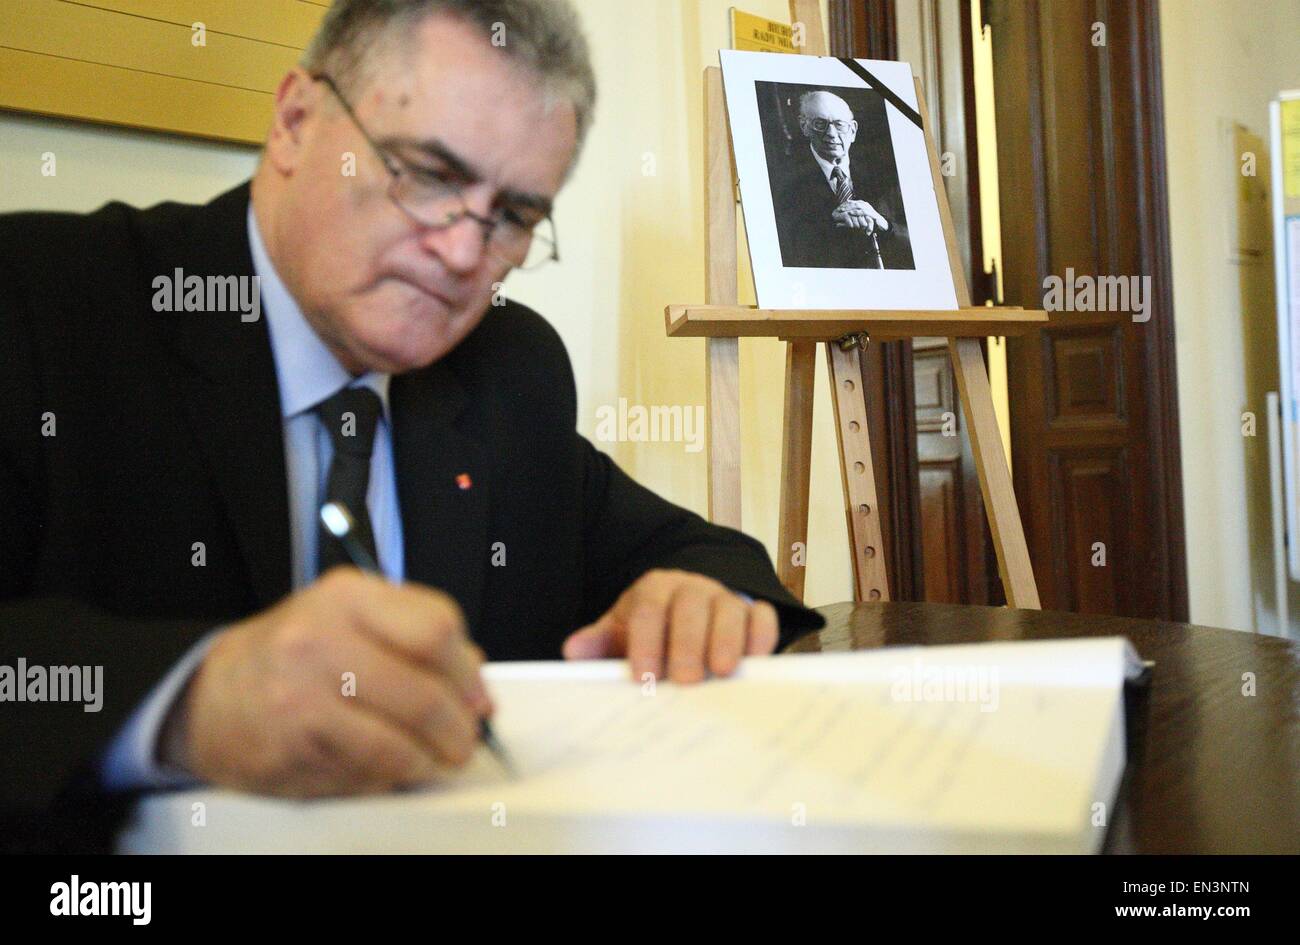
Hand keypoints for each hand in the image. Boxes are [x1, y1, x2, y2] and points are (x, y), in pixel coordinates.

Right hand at [158, 567, 490, 796]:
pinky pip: (364, 775)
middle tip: (464, 740)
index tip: (478, 697)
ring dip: (429, 761)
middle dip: (457, 728)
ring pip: (397, 745)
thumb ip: (415, 635)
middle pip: (423, 694)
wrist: (213, 696)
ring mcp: (300, 699)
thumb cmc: (294, 654)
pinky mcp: (290, 751)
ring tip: (435, 759)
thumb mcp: (351, 617)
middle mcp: (318, 642)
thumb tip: (474, 680)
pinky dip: (389, 779)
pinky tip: (389, 767)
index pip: (435, 629)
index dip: (468, 673)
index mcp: (345, 598)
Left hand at [561, 569, 779, 682]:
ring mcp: (724, 598)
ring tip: (721, 672)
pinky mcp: (751, 612)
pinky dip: (761, 635)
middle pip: (691, 607)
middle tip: (685, 680)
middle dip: (687, 644)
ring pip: (729, 609)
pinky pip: (762, 617)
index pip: (649, 610)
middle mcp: (691, 588)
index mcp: (654, 590)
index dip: (646, 642)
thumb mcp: (621, 633)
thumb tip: (572, 651)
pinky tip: (756, 660)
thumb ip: (599, 644)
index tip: (643, 676)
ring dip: (726, 640)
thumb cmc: (650, 632)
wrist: (686, 615)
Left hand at [832, 199, 887, 231]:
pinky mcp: (872, 213)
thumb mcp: (859, 219)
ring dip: (849, 208)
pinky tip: (851, 213)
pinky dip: (856, 212)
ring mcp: (869, 208)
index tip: (838, 207)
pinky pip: (863, 212)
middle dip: (846, 206)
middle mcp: (866, 205)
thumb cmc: (869, 221)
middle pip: (854, 203)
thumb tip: (841, 221)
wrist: (881, 224)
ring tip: (843, 210)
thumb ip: (852, 218)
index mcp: (863, 205)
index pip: (853, 202)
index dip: (845, 205)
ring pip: (858, 206)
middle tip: (839, 209)